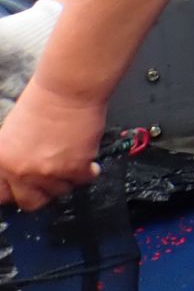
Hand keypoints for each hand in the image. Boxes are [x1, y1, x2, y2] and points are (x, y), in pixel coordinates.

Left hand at [0, 80, 103, 210]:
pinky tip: (88, 160)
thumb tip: (21, 173)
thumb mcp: (12, 133)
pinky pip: (83, 180)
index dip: (16, 192)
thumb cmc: (43, 100)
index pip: (3, 195)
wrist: (69, 89)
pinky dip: (88, 171)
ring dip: (67, 178)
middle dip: (42, 192)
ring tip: (72, 159)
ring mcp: (49, 172)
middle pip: (31, 202)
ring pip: (60, 191)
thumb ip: (13, 157)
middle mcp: (22, 171)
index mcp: (2, 162)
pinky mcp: (76, 168)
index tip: (25, 188)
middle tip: (51, 178)